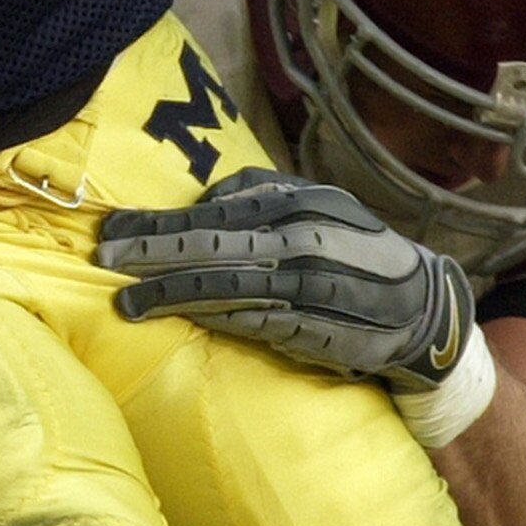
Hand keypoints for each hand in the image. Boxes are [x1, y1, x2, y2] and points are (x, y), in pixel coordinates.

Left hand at [98, 168, 493, 443]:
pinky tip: (183, 319)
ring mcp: (316, 289)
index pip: (217, 212)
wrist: (420, 303)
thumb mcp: (316, 203)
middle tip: (105, 256)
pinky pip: (262, 324)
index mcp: (302, 203)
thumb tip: (203, 199)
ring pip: (233, 289)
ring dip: (176, 294)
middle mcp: (308, 242)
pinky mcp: (323, 332)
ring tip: (127, 300)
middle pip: (218, 247)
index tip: (112, 226)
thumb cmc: (351, 247)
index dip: (163, 221)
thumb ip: (260, 193)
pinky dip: (219, 320)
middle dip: (156, 252)